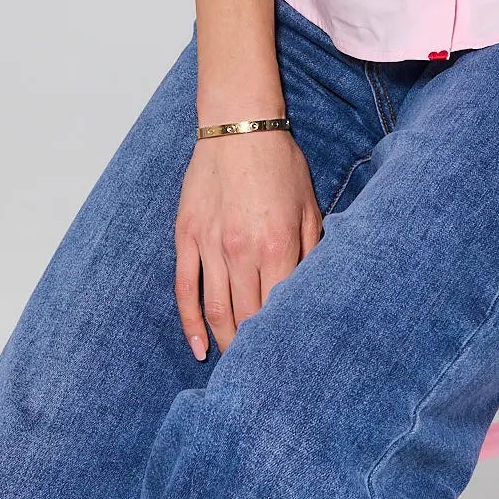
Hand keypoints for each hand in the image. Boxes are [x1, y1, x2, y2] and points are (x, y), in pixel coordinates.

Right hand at [174, 129, 322, 357]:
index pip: (280, 307)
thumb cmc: (280, 164)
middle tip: (262, 371)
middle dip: (255, 349)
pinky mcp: (187, 237)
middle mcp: (242, 251)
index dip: (283, 336)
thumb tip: (314, 290)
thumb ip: (312, 249)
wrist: (239, 127)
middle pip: (247, 317)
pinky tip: (200, 347)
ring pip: (216, 310)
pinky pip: (185, 289)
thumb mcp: (309, 205)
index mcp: (278, 245)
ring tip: (236, 365)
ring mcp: (210, 245)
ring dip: (226, 342)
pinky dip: (190, 324)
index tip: (289, 358)